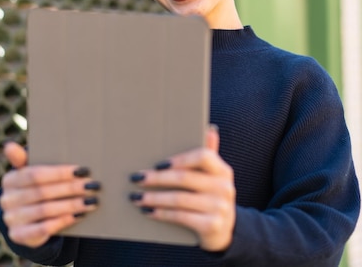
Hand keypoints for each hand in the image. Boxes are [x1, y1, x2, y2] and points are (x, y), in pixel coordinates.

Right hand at [0, 142, 99, 247]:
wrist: (26, 220)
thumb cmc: (35, 188)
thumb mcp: (32, 173)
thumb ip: (25, 159)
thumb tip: (9, 145)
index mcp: (10, 179)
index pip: (35, 174)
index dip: (60, 172)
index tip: (83, 170)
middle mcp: (7, 199)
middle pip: (43, 192)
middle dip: (71, 188)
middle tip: (93, 185)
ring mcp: (11, 219)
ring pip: (45, 210)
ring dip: (72, 205)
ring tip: (91, 200)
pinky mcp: (19, 235)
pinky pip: (44, 228)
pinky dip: (64, 220)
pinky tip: (80, 215)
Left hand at [130, 126, 235, 251]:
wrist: (224, 232)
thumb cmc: (212, 198)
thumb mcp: (214, 177)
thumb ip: (210, 154)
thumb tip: (210, 128)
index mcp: (223, 170)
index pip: (203, 156)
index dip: (180, 159)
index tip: (157, 164)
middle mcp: (224, 187)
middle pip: (185, 178)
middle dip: (157, 178)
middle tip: (136, 179)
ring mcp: (219, 207)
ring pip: (179, 199)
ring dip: (154, 198)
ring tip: (136, 197)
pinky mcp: (211, 225)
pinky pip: (180, 217)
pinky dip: (161, 214)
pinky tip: (148, 212)